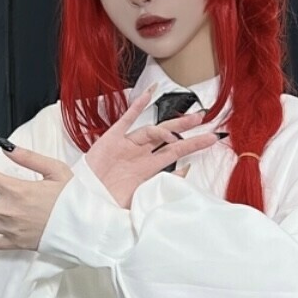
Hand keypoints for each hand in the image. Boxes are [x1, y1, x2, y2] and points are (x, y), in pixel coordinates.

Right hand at [81, 86, 222, 207]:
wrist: (86, 200)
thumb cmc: (109, 203)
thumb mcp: (141, 199)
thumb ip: (163, 187)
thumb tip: (186, 173)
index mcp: (148, 169)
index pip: (176, 153)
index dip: (193, 145)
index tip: (212, 139)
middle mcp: (140, 154)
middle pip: (168, 138)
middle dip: (186, 128)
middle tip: (204, 120)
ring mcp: (127, 145)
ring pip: (152, 130)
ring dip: (170, 125)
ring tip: (189, 121)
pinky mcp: (112, 139)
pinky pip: (126, 120)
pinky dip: (137, 106)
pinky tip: (149, 94)